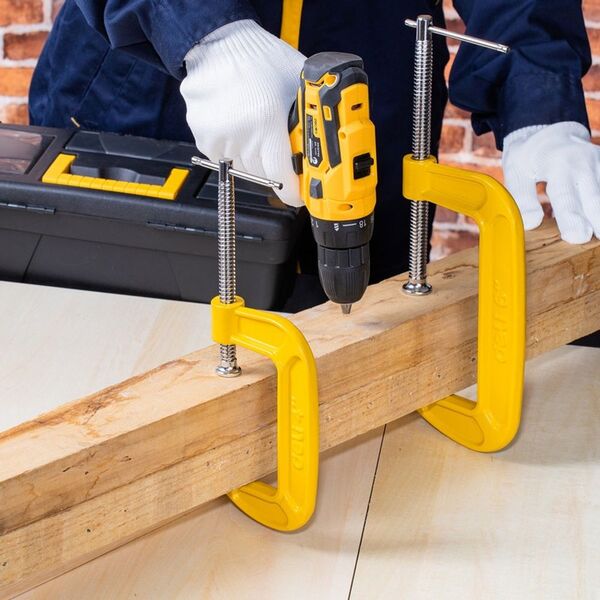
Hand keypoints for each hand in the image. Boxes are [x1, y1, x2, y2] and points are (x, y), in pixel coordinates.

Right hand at [180, 19, 304, 206]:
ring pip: (244, 168)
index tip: (298, 192)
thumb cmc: (262, 59)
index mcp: (268, 121)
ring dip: (253, 156)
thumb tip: (322, 155)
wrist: (220, 42)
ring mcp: (218, 136)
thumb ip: (308, 123)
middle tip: (278, 146)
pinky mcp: (203, 136)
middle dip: (274, 167)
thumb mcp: (298, 86)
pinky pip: (224, 157)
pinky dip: (234, 148)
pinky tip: (238, 124)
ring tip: (256, 126)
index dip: (293, 190)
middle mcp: (240, 132)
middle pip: (263, 176)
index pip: (282, 179)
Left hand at [502, 121, 599, 243]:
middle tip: (596, 240)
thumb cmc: (529, 157)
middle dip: (596, 221)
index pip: (565, 195)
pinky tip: (597, 224)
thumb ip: (522, 198)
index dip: (571, 218)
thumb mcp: (516, 172)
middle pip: (593, 198)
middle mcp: (584, 162)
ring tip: (598, 236)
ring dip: (599, 216)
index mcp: (557, 163)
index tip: (577, 237)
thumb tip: (531, 223)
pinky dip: (599, 207)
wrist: (550, 133)